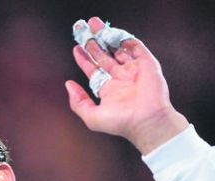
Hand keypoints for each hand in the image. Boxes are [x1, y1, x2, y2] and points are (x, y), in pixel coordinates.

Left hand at [66, 17, 188, 154]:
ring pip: (117, 48)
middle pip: (104, 55)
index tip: (76, 47)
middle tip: (83, 29)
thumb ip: (78, 102)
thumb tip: (68, 85)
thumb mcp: (92, 116)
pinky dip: (124, 38)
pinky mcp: (146, 63)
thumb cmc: (121, 122)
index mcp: (108, 89)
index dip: (84, 58)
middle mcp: (120, 78)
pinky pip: (134, 46)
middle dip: (93, 42)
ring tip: (94, 24)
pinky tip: (112, 32)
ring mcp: (133, 70)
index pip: (93, 69)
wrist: (146, 121)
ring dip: (106, 35)